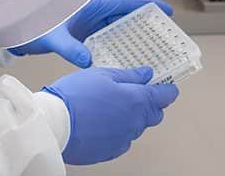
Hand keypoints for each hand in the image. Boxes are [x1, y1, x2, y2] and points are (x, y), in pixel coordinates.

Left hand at [9, 0, 172, 67]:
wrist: (15, 33)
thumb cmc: (31, 26)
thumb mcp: (53, 36)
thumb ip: (71, 48)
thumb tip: (88, 62)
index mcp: (90, 4)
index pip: (124, 3)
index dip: (147, 6)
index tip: (166, 12)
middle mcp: (92, 12)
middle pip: (125, 16)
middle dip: (144, 25)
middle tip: (164, 37)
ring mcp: (87, 24)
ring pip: (117, 29)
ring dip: (132, 38)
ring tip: (151, 50)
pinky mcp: (82, 36)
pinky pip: (106, 39)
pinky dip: (117, 47)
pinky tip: (125, 60)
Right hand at [42, 66, 178, 164]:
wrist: (55, 123)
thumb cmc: (75, 95)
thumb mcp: (102, 74)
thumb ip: (129, 76)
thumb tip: (147, 74)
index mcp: (137, 100)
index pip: (164, 97)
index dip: (168, 90)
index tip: (169, 87)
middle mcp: (135, 122)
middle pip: (154, 114)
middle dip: (150, 104)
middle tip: (136, 93)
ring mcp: (124, 139)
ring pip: (137, 127)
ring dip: (131, 117)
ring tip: (110, 106)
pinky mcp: (111, 151)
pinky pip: (122, 139)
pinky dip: (117, 130)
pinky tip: (102, 121)